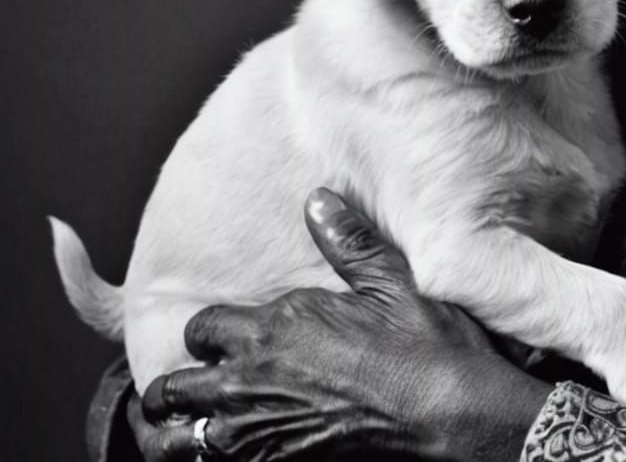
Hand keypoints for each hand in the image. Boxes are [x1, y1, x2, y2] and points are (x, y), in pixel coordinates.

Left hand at [130, 187, 551, 459]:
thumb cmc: (422, 343)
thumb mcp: (390, 280)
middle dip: (172, 387)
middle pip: (172, 390)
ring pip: (179, 441)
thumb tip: (317, 199)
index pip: (200, 328)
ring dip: (177, 432)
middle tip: (185, 384)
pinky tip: (229, 449)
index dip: (206, 329)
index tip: (221, 333)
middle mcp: (253, 380)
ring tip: (184, 428)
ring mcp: (258, 430)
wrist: (445, 410)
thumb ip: (346, 241)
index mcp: (275, 327)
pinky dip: (212, 459)